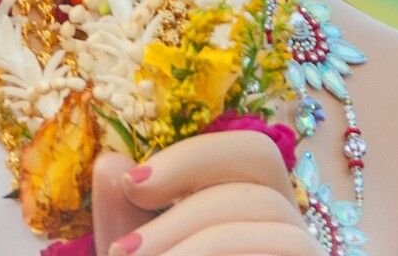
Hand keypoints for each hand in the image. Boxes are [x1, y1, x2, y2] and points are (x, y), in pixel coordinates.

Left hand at [92, 131, 320, 255]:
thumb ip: (123, 221)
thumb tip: (109, 162)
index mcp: (253, 213)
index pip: (246, 151)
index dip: (192, 153)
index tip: (132, 182)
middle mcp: (286, 232)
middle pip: (265, 159)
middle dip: (190, 175)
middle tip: (134, 208)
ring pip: (271, 209)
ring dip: (194, 227)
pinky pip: (288, 245)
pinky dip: (222, 248)